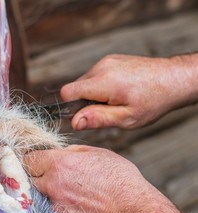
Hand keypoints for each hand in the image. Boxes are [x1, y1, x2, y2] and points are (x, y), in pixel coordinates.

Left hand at [24, 145, 197, 212]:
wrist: (133, 211)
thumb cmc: (120, 180)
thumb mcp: (98, 153)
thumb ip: (73, 152)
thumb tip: (61, 152)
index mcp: (60, 164)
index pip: (30, 159)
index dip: (35, 159)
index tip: (40, 160)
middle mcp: (53, 184)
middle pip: (32, 177)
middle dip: (40, 175)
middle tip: (55, 175)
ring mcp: (56, 204)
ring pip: (42, 194)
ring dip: (49, 190)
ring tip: (69, 190)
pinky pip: (53, 209)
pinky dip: (59, 205)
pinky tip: (75, 202)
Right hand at [61, 54, 197, 129]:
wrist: (174, 79)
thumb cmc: (154, 100)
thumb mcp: (127, 118)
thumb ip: (98, 119)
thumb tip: (75, 122)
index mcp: (103, 82)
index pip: (68, 92)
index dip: (70, 107)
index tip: (85, 115)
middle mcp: (102, 67)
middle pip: (75, 88)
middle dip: (85, 102)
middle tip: (107, 110)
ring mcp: (106, 61)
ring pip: (85, 82)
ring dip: (93, 94)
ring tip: (115, 100)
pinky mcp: (111, 59)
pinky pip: (95, 75)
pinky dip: (100, 86)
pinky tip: (118, 91)